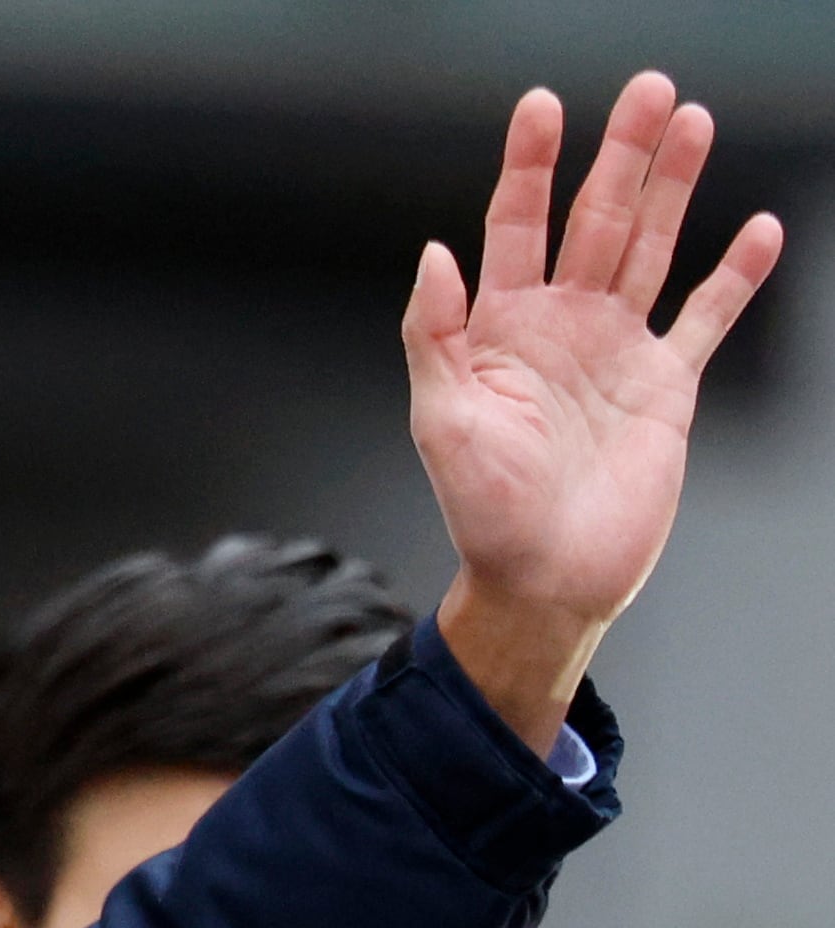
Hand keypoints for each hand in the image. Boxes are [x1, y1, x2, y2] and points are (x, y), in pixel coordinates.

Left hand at [408, 73, 781, 750]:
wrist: (542, 578)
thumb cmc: (482, 511)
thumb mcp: (440, 421)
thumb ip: (435, 335)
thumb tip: (434, 254)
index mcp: (501, 329)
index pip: (515, 225)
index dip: (529, 165)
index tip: (543, 106)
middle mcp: (561, 327)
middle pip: (597, 218)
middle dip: (621, 153)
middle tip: (649, 87)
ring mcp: (616, 351)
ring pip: (652, 248)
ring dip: (673, 187)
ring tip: (693, 123)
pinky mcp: (665, 386)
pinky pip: (704, 318)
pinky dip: (733, 276)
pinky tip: (757, 229)